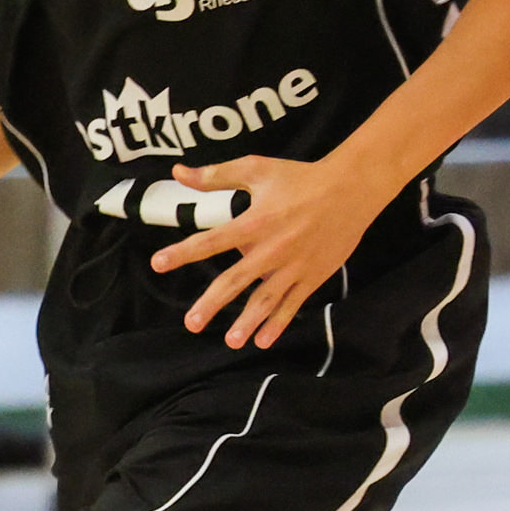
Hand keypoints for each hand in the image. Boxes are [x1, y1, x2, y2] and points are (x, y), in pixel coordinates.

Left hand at [152, 155, 387, 348]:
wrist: (351, 189)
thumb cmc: (300, 177)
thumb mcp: (256, 169)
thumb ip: (216, 176)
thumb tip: (177, 173)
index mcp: (254, 222)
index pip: (211, 240)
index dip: (183, 252)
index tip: (158, 264)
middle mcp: (271, 248)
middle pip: (235, 280)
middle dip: (212, 303)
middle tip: (192, 323)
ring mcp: (293, 266)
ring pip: (266, 300)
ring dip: (248, 322)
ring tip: (231, 341)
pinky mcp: (312, 276)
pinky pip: (292, 303)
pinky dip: (279, 323)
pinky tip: (263, 340)